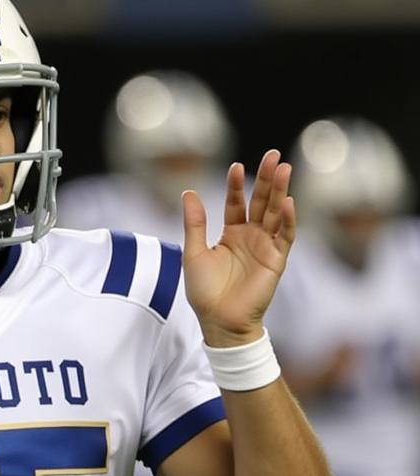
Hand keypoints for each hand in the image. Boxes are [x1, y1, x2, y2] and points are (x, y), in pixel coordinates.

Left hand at [182, 149, 294, 346]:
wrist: (218, 321)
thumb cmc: (204, 292)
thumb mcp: (193, 253)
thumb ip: (194, 223)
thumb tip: (188, 192)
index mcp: (231, 234)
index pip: (236, 202)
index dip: (236, 185)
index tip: (235, 167)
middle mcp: (251, 236)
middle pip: (261, 201)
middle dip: (267, 178)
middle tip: (273, 155)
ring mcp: (266, 246)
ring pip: (277, 213)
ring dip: (281, 191)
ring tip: (284, 168)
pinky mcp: (277, 260)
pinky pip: (286, 236)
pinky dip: (288, 220)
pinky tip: (288, 203)